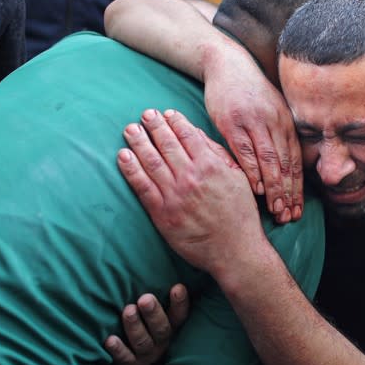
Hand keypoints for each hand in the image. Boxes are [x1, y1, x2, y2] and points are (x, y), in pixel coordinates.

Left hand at [105, 285, 189, 364]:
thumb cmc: (143, 327)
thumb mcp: (154, 314)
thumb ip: (157, 295)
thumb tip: (156, 259)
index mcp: (170, 327)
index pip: (179, 315)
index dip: (180, 303)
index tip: (178, 287)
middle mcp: (161, 342)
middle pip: (162, 328)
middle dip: (153, 313)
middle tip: (145, 298)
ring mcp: (147, 355)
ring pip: (143, 342)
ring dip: (135, 326)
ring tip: (127, 310)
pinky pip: (125, 359)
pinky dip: (118, 349)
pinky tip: (110, 340)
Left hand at [118, 108, 266, 276]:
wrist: (236, 250)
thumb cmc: (240, 214)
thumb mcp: (238, 179)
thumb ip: (218, 155)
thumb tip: (197, 135)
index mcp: (211, 166)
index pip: (188, 135)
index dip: (174, 121)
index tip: (165, 113)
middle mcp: (191, 178)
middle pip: (166, 144)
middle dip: (153, 126)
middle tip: (144, 115)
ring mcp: (175, 196)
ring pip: (151, 162)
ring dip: (138, 142)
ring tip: (130, 130)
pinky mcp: (163, 214)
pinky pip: (142, 187)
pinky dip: (131, 170)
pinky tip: (123, 156)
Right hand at [204, 43, 302, 222]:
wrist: (227, 63)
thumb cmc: (250, 91)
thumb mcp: (272, 111)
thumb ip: (280, 136)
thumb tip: (287, 167)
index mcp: (286, 123)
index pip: (296, 162)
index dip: (298, 188)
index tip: (298, 210)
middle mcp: (275, 123)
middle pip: (286, 165)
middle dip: (288, 194)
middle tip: (289, 217)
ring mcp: (254, 122)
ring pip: (269, 161)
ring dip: (273, 188)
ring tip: (275, 210)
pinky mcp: (233, 122)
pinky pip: (245, 151)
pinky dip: (252, 171)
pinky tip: (255, 188)